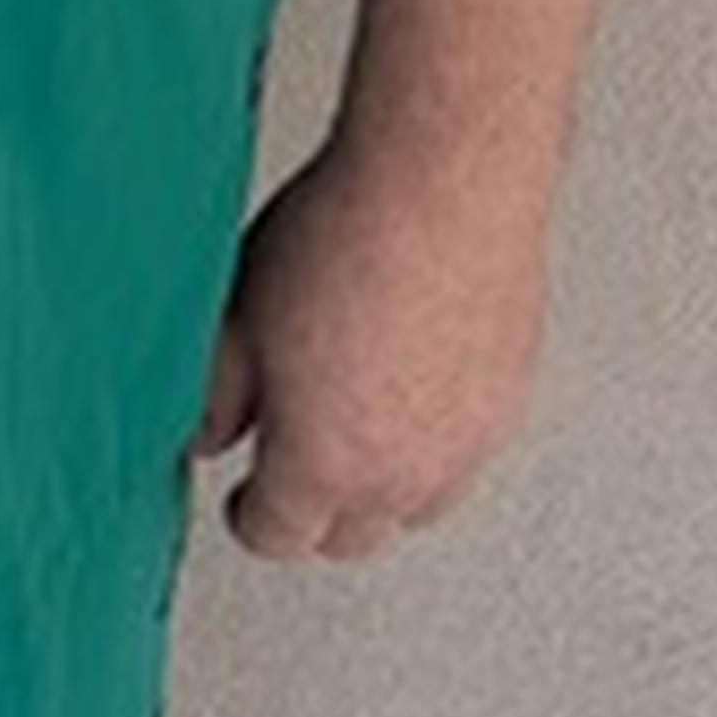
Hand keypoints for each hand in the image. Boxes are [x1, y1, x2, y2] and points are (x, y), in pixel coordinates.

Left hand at [196, 139, 551, 564]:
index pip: (279, 538)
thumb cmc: (345, 232)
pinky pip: (465, 451)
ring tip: (353, 426)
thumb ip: (217, 394)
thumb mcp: (239, 314)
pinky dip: (435, 438)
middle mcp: (403, 474)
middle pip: (353, 537)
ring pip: (416, 502)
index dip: (252, 518)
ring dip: (382, 483)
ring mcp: (466, 443)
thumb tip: (206, 434)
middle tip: (294, 467)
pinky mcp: (510, 401)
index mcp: (325, 465)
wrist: (446, 179)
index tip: (246, 501)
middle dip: (317, 513)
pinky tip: (411, 385)